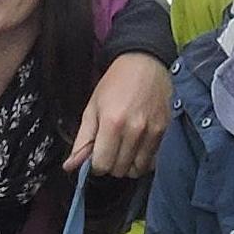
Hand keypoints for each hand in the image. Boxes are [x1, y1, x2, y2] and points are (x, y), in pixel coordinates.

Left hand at [66, 52, 173, 180]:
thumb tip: (70, 166)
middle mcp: (134, 130)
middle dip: (110, 165)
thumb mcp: (92, 108)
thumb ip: (82, 140)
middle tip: (109, 150)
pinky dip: (141, 161)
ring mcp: (151, 132)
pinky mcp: (163, 132)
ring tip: (122, 150)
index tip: (96, 156)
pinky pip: (151, 161)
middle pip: (118, 170)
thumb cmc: (115, 84)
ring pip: (136, 170)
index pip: (102, 165)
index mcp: (112, 123)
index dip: (95, 164)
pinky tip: (135, 149)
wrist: (144, 64)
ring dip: (126, 166)